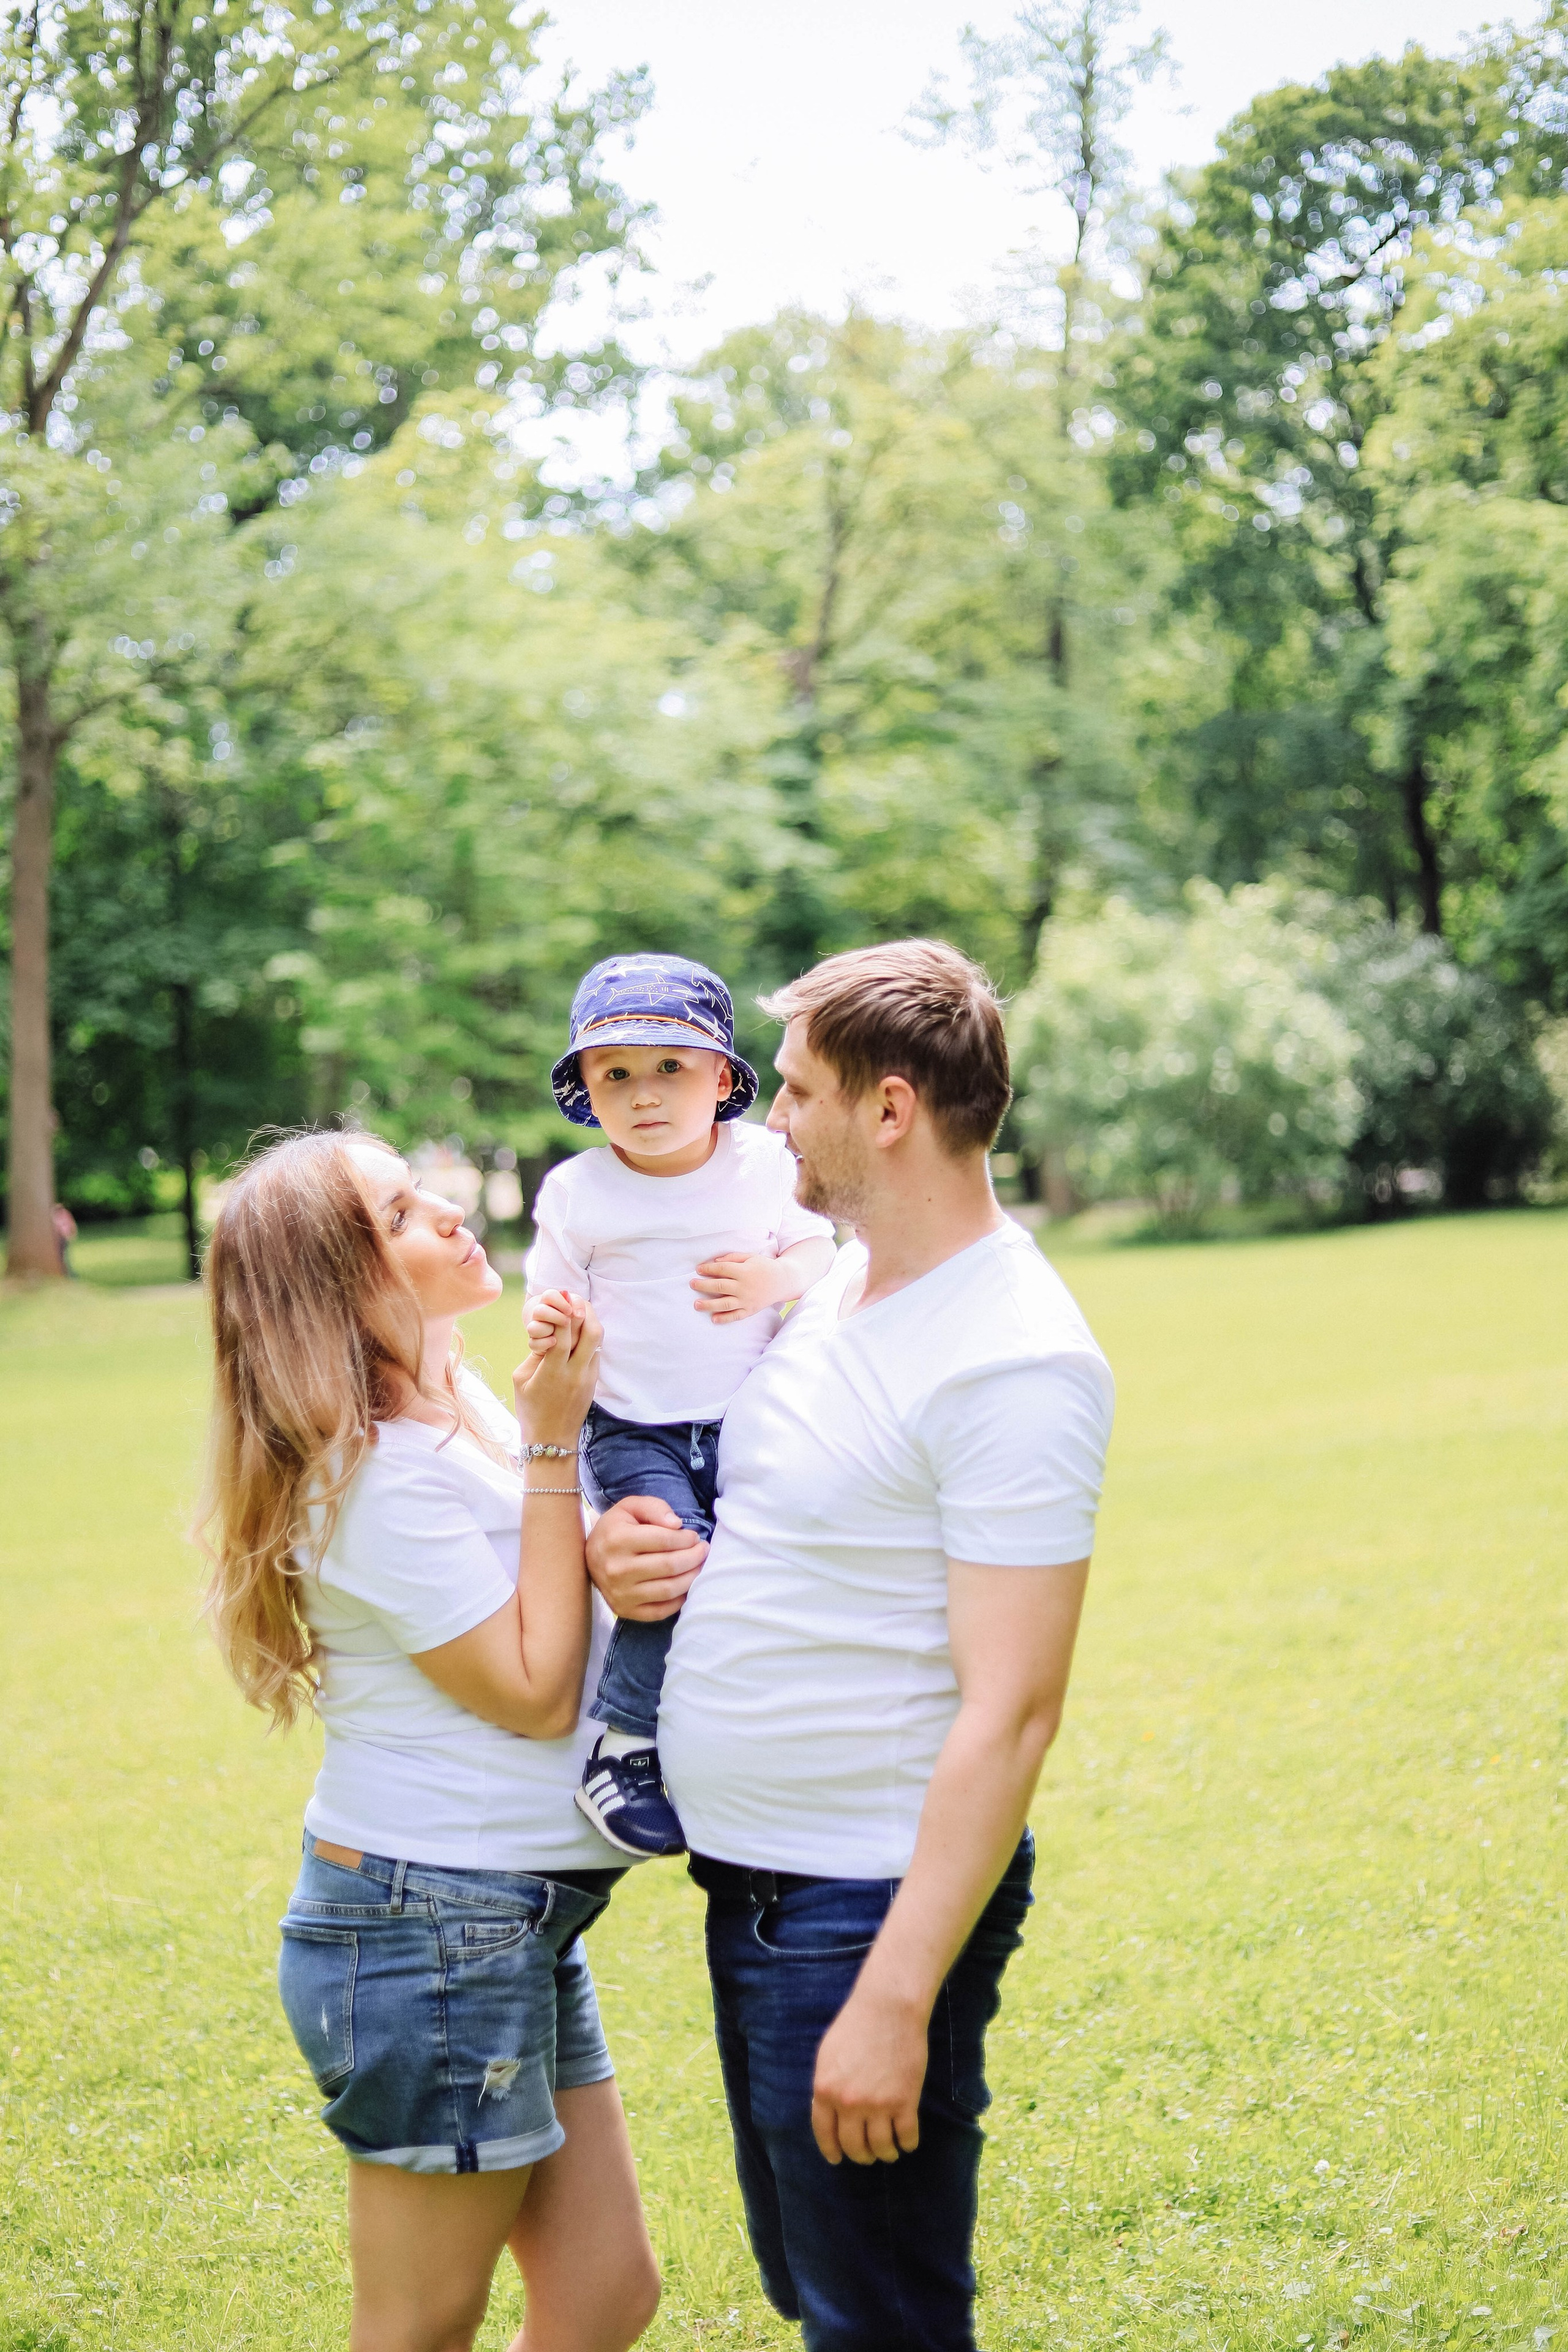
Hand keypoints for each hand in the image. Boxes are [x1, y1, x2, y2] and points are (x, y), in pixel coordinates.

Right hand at [512, 1292, 599, 1444]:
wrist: (552, 1439)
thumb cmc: (530, 1409)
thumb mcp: (521, 1379)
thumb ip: (535, 1353)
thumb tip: (548, 1330)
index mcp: (553, 1372)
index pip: (564, 1334)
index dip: (565, 1312)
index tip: (562, 1297)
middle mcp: (575, 1372)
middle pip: (591, 1332)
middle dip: (585, 1309)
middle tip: (575, 1298)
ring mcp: (589, 1377)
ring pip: (597, 1340)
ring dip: (590, 1320)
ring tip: (579, 1309)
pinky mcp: (595, 1380)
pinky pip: (596, 1351)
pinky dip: (590, 1336)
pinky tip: (580, 1329)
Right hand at [525, 1287, 577, 1353]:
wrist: (564, 1329)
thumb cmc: (573, 1316)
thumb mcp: (577, 1308)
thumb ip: (578, 1305)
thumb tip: (579, 1314)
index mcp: (548, 1301)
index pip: (549, 1295)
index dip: (560, 1302)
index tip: (570, 1311)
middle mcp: (538, 1314)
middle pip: (539, 1311)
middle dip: (556, 1317)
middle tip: (567, 1321)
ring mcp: (535, 1329)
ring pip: (533, 1329)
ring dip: (548, 1330)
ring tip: (560, 1333)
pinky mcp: (535, 1344)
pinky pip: (533, 1344)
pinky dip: (544, 1343)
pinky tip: (554, 1341)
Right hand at [586, 1495, 706, 1622]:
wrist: (588, 1555)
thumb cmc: (615, 1528)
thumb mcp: (630, 1507)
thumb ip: (655, 1508)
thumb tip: (677, 1525)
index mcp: (618, 1540)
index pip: (664, 1541)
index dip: (686, 1539)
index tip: (694, 1537)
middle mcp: (617, 1569)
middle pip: (669, 1566)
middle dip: (694, 1557)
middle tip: (704, 1550)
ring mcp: (620, 1593)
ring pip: (668, 1590)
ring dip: (691, 1578)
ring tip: (699, 1566)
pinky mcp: (624, 1610)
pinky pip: (660, 1611)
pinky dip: (679, 1601)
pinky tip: (685, 1587)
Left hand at [691, 1252, 786, 1323]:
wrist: (783, 1281)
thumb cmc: (765, 1267)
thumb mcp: (750, 1257)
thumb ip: (732, 1258)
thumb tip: (715, 1262)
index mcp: (744, 1271)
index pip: (722, 1269)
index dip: (708, 1269)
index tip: (698, 1269)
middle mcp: (744, 1287)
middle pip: (719, 1286)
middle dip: (703, 1285)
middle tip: (691, 1284)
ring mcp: (747, 1300)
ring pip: (724, 1303)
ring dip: (708, 1304)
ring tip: (696, 1304)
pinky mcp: (750, 1310)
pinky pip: (735, 1316)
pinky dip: (724, 1319)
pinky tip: (713, 1319)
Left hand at [810, 1985, 927, 2166]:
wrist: (888, 2008)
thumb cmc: (856, 2024)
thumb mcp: (827, 2055)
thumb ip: (826, 2086)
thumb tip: (827, 2112)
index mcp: (825, 2090)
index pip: (825, 2134)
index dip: (832, 2150)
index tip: (837, 2159)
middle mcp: (849, 2103)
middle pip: (854, 2146)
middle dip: (861, 2155)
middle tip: (867, 2156)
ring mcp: (878, 2105)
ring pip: (881, 2147)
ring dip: (885, 2153)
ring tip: (889, 2152)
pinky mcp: (905, 2101)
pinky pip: (907, 2137)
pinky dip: (908, 2144)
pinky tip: (907, 2142)